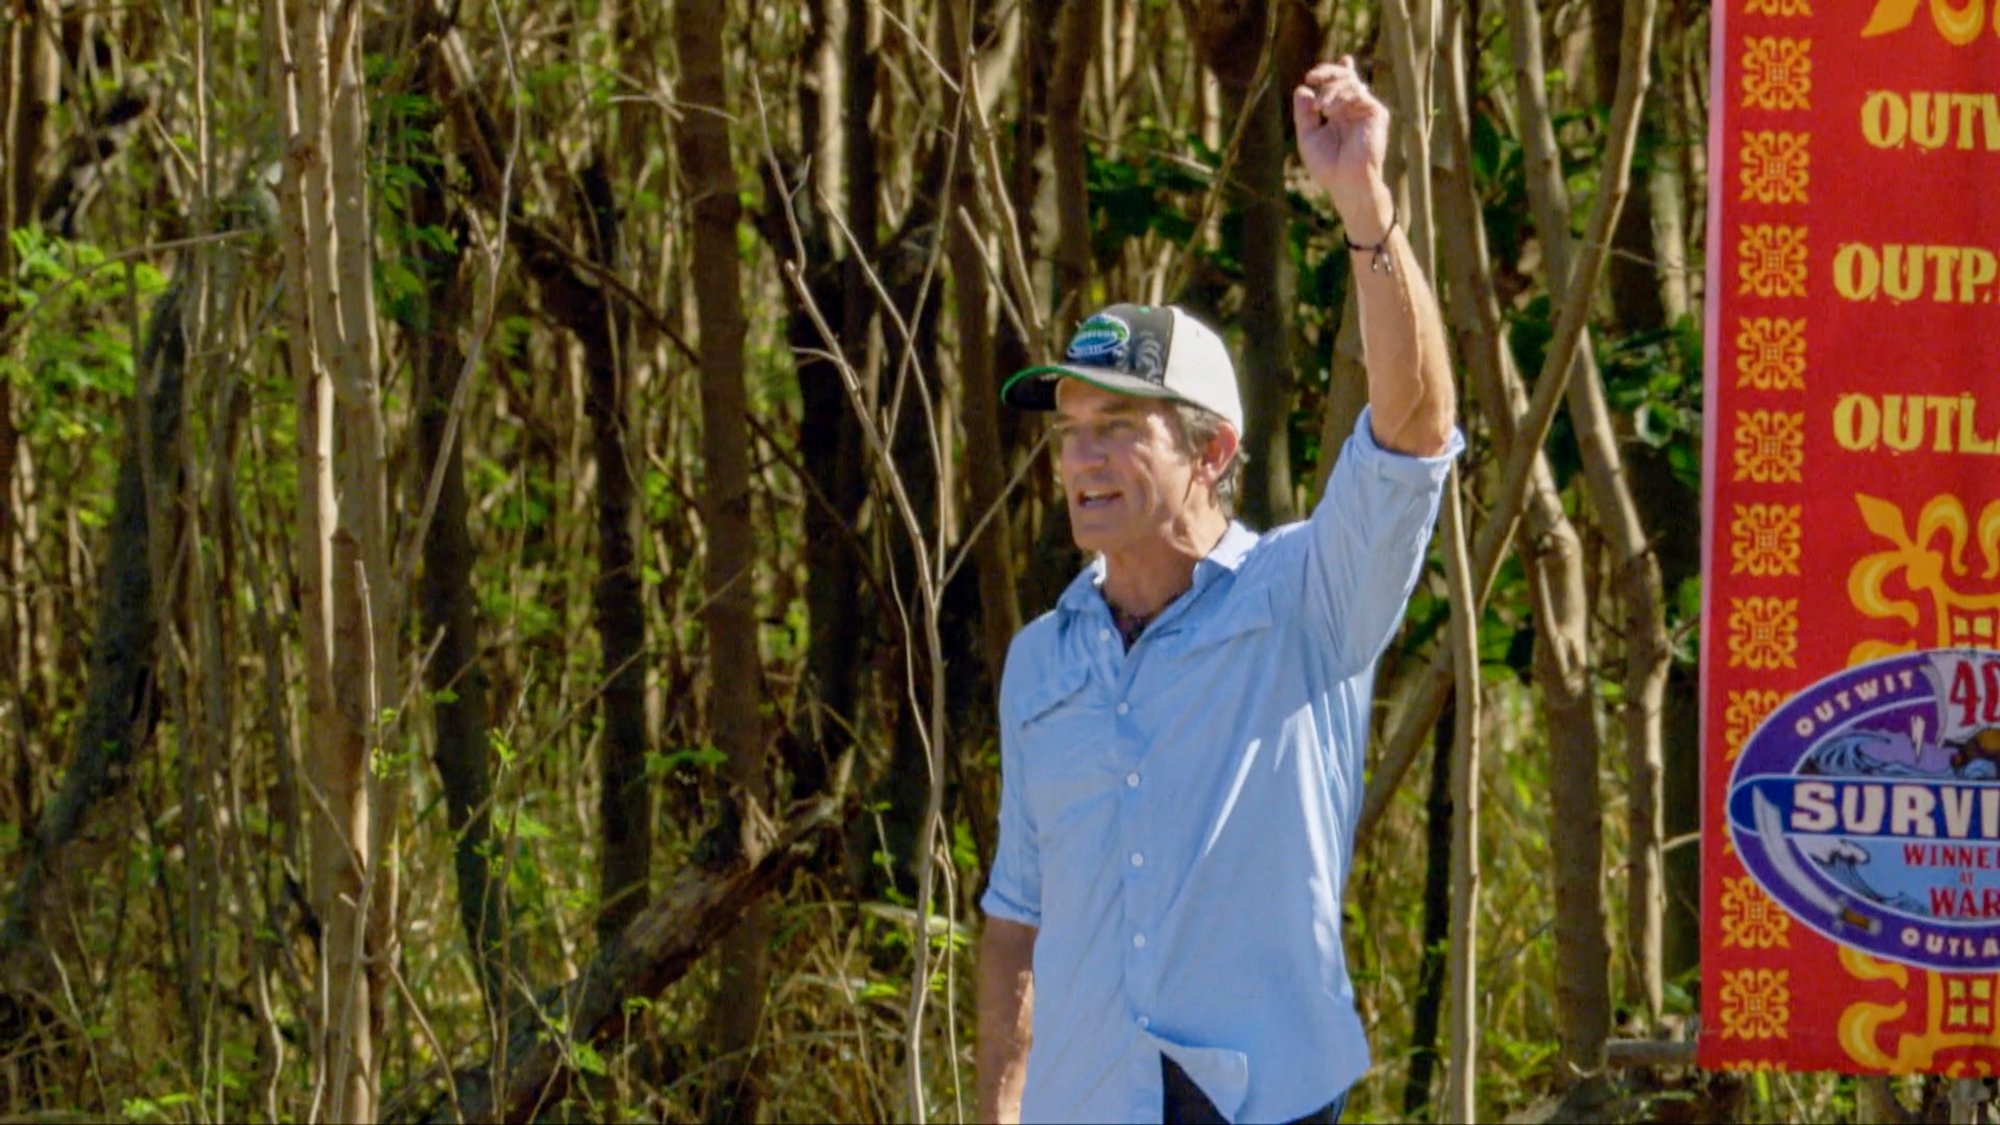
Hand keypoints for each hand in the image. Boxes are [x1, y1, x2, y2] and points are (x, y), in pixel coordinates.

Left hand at [1293, 57, 1393, 238]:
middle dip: (1327, 72)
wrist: (1347, 182)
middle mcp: (1354, 110)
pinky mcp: (1376, 113)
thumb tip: (1302, 89)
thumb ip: (1304, 113)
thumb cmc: (1328, 166)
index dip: (1332, 71)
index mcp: (1340, 114)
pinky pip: (1359, 92)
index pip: (1339, 86)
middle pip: (1345, 77)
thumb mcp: (1308, 136)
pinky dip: (1342, 96)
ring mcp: (1366, 110)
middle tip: (1312, 77)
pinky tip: (1330, 111)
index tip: (1312, 76)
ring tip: (1320, 108)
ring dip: (1331, 89)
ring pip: (1350, 82)